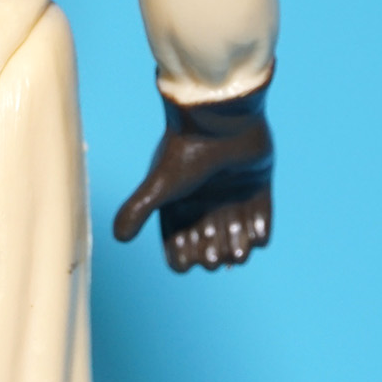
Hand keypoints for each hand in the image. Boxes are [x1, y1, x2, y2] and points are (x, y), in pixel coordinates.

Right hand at [112, 77, 273, 273]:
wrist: (223, 118)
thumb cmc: (187, 152)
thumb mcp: (159, 186)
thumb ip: (137, 211)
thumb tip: (118, 238)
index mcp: (180, 202)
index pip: (178, 241)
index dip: (182, 257)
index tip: (188, 262)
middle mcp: (205, 200)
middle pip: (209, 243)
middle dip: (211, 256)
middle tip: (212, 259)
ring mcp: (233, 192)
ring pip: (236, 234)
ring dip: (237, 250)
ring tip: (237, 254)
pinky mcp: (259, 183)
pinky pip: (263, 217)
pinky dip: (261, 232)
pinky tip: (257, 240)